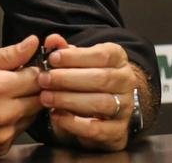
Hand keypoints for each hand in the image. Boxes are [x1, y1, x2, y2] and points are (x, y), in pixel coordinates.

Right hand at [0, 35, 43, 158]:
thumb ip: (5, 54)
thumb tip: (31, 44)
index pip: (37, 76)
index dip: (34, 69)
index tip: (24, 67)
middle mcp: (2, 116)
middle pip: (39, 98)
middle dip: (31, 88)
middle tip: (11, 82)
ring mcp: (0, 138)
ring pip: (30, 117)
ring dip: (22, 106)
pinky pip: (16, 134)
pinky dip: (10, 124)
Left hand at [38, 34, 136, 151]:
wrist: (109, 108)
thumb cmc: (89, 79)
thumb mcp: (78, 62)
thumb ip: (65, 51)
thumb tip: (52, 40)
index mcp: (119, 59)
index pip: (102, 55)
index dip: (76, 57)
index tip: (53, 58)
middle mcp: (126, 82)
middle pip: (101, 78)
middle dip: (68, 79)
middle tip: (44, 80)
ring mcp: (126, 107)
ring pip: (101, 103)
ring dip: (70, 100)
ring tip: (46, 98)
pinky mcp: (118, 131)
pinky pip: (98, 129)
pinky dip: (75, 124)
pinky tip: (57, 116)